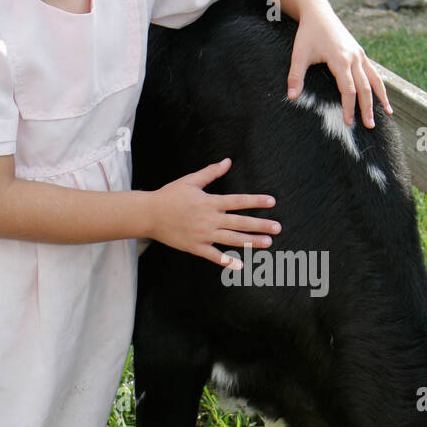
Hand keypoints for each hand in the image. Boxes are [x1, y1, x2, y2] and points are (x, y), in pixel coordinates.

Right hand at [148, 158, 278, 268]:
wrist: (149, 214)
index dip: (256, 201)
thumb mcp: (191, 181)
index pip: (238, 201)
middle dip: (260, 225)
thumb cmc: (169, 195)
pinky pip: (213, 256)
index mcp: (210, 202)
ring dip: (250, 241)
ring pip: (231, 239)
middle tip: (277, 228)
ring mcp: (203, 234)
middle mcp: (209, 219)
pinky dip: (226, 261)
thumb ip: (211, 172)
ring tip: (267, 243)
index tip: (272, 202)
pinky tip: (240, 265)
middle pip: (240, 222)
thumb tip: (227, 161)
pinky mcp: (195, 247)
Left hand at [287, 3, 391, 127]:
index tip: (348, 122)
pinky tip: (383, 97)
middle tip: (369, 126)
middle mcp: (354, 57)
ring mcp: (360, 55)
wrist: (318, 13)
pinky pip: (374, 72)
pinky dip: (380, 85)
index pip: (348, 89)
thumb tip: (291, 97)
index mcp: (341, 59)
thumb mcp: (299, 54)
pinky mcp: (361, 53)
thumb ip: (295, 76)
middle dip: (367, 108)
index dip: (349, 107)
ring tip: (388, 114)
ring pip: (374, 79)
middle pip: (365, 88)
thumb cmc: (308, 34)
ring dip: (381, 97)